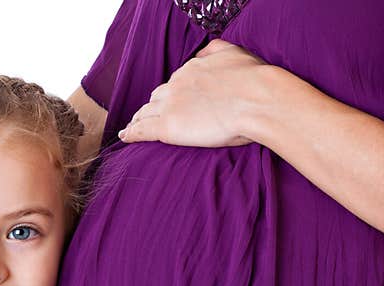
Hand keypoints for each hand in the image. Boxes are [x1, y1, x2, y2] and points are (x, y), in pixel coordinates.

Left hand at [118, 39, 266, 147]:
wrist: (258, 100)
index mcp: (194, 68)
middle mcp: (178, 83)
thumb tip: (204, 52)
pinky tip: (125, 136)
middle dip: (153, 105)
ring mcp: (171, 105)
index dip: (171, 93)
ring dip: (139, 118)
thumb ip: (216, 51)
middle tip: (147, 115)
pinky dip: (131, 132)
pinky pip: (142, 129)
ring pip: (147, 111)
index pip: (175, 82)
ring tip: (133, 126)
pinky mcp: (169, 126)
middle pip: (158, 96)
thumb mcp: (235, 53)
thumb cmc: (255, 81)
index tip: (171, 100)